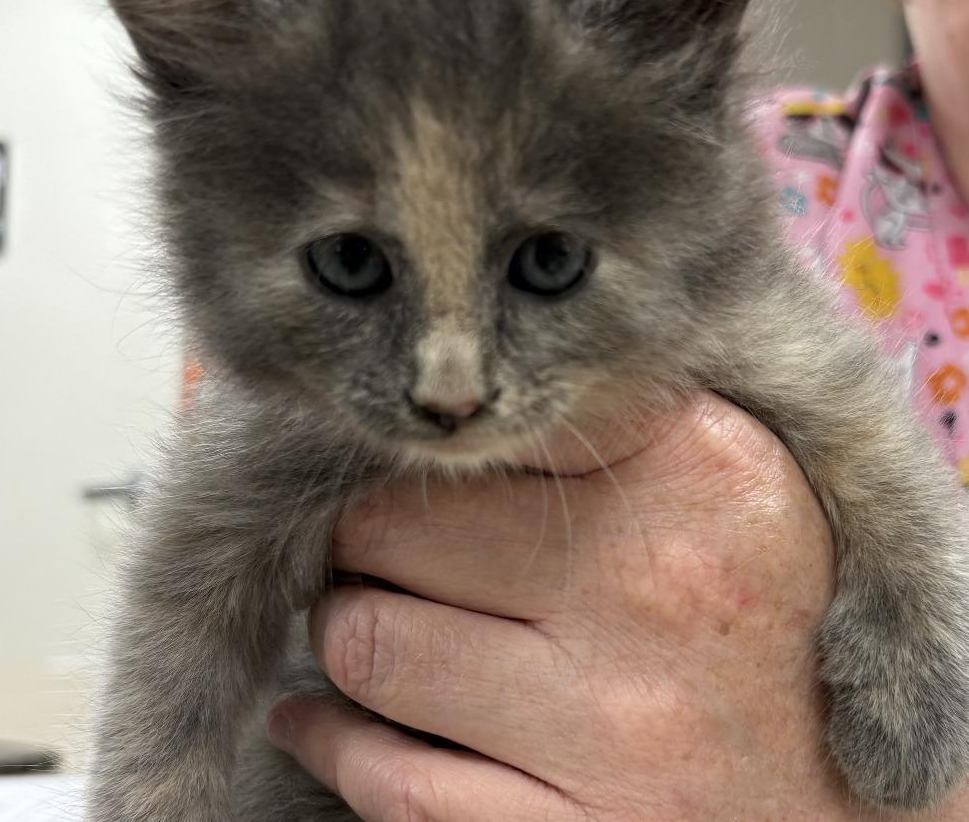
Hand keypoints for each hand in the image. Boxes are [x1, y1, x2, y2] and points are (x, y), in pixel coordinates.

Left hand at [267, 392, 968, 820]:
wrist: (866, 812)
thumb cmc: (777, 618)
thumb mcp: (733, 486)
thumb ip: (616, 423)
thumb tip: (460, 408)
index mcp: (695, 474)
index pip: (486, 426)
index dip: (433, 450)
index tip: (418, 466)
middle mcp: (648, 589)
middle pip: (394, 526)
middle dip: (360, 537)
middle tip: (370, 546)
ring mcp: (609, 726)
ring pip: (369, 645)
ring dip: (342, 628)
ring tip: (356, 618)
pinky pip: (389, 780)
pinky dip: (333, 740)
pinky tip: (322, 718)